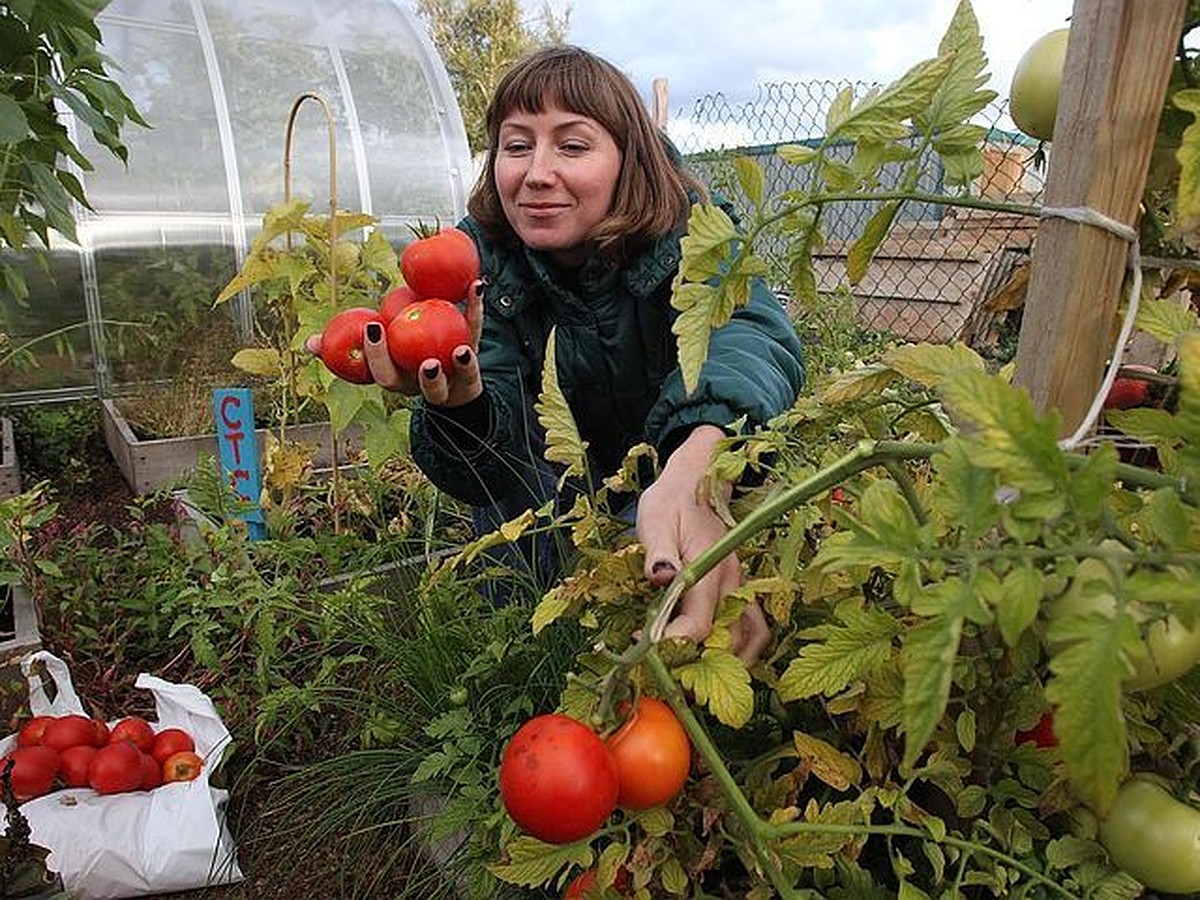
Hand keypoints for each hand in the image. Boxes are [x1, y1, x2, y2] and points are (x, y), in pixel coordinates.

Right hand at [304, 280, 484, 406]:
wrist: (450, 379)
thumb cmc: (402, 356)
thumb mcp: (376, 349)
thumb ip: (344, 344)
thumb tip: (309, 345)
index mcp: (397, 379)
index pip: (381, 374)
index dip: (374, 355)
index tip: (372, 327)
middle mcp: (422, 385)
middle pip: (414, 384)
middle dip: (415, 374)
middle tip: (416, 355)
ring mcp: (450, 380)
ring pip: (454, 379)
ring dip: (458, 365)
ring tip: (459, 351)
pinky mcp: (473, 365)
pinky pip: (476, 335)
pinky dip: (476, 310)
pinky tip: (477, 286)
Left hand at [636, 425, 768, 664]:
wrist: (695, 480)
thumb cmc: (670, 501)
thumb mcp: (655, 518)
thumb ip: (658, 551)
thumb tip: (661, 578)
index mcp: (710, 567)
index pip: (700, 622)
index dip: (675, 644)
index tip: (646, 651)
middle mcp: (732, 581)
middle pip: (728, 638)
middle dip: (703, 665)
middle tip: (670, 677)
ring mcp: (739, 586)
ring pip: (751, 636)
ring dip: (729, 663)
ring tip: (695, 677)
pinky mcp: (738, 588)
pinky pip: (754, 626)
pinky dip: (743, 649)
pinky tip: (719, 661)